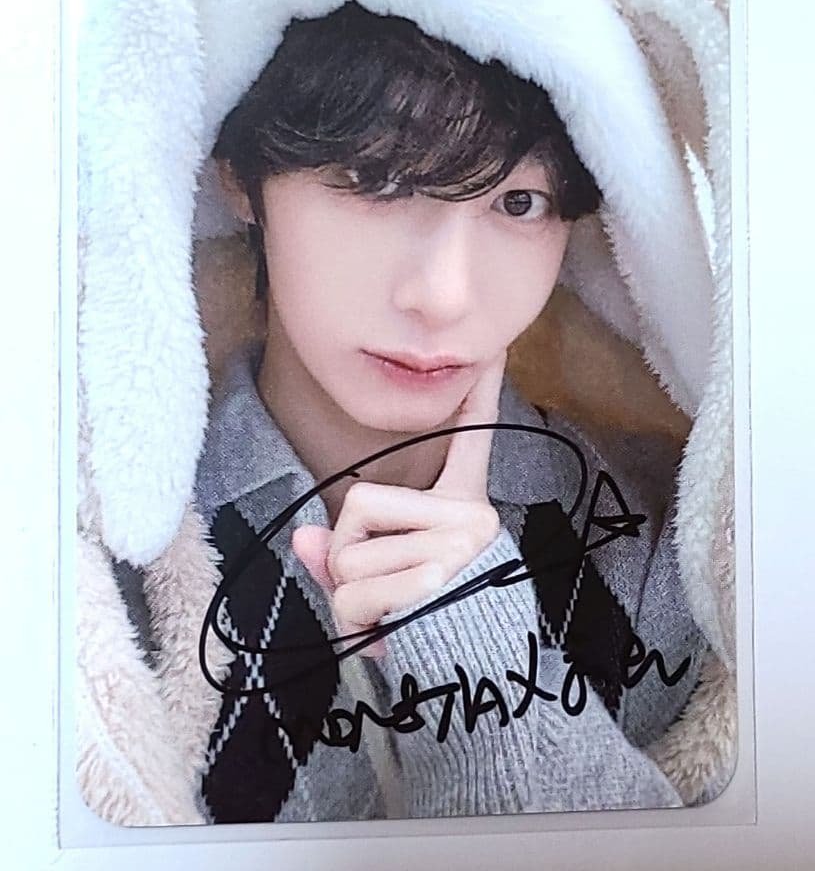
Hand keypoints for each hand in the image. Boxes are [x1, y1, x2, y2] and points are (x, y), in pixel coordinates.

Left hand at [292, 351, 506, 657]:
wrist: (473, 679)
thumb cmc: (430, 627)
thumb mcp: (386, 587)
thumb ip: (344, 559)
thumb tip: (304, 535)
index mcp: (462, 508)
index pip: (472, 440)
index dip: (480, 394)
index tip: (493, 347)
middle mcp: (468, 516)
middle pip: (357, 506)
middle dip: (347, 557)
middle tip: (384, 591)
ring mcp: (458, 543)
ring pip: (347, 554)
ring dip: (348, 598)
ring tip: (388, 616)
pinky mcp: (442, 573)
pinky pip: (353, 590)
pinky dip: (351, 621)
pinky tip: (390, 630)